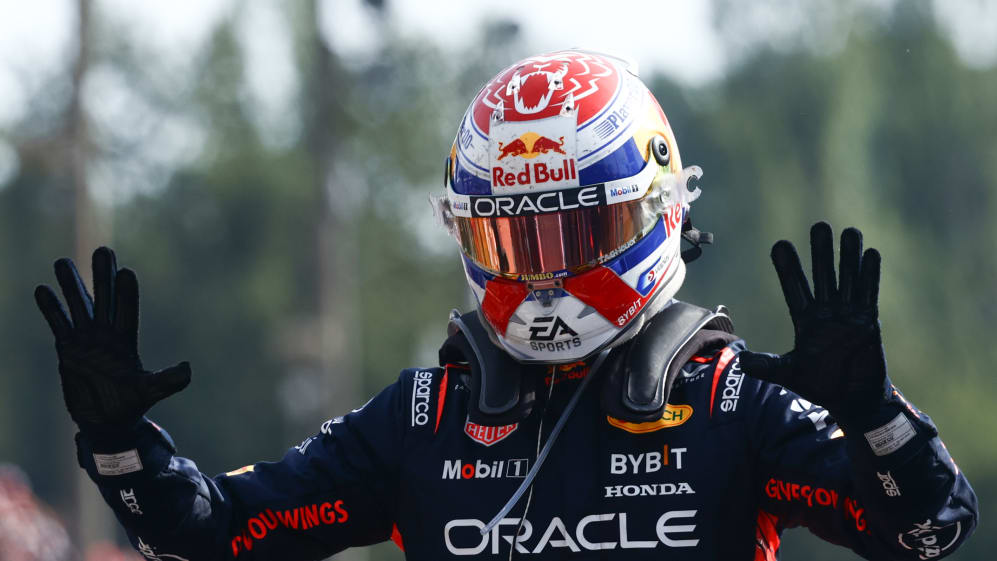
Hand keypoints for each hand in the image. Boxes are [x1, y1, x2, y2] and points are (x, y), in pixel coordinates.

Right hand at [34, 247, 190, 429]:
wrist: (106, 421)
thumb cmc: (130, 404)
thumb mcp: (149, 391)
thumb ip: (167, 380)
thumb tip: (187, 369)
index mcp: (126, 341)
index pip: (127, 311)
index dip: (127, 293)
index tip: (126, 272)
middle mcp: (106, 334)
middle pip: (104, 299)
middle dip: (102, 276)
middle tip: (104, 250)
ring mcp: (86, 339)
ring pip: (79, 306)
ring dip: (71, 285)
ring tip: (62, 261)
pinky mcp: (68, 348)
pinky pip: (58, 323)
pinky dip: (51, 308)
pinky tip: (43, 289)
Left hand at [739, 222, 889, 416]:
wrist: (852, 401)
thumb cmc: (821, 386)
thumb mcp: (788, 374)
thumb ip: (766, 366)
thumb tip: (741, 362)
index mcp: (806, 320)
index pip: (794, 287)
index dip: (788, 267)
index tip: (780, 244)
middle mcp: (826, 312)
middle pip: (822, 275)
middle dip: (820, 252)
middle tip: (819, 226)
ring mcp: (848, 314)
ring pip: (847, 278)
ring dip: (848, 256)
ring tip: (848, 231)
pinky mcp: (868, 321)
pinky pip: (869, 293)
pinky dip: (869, 275)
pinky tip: (871, 254)